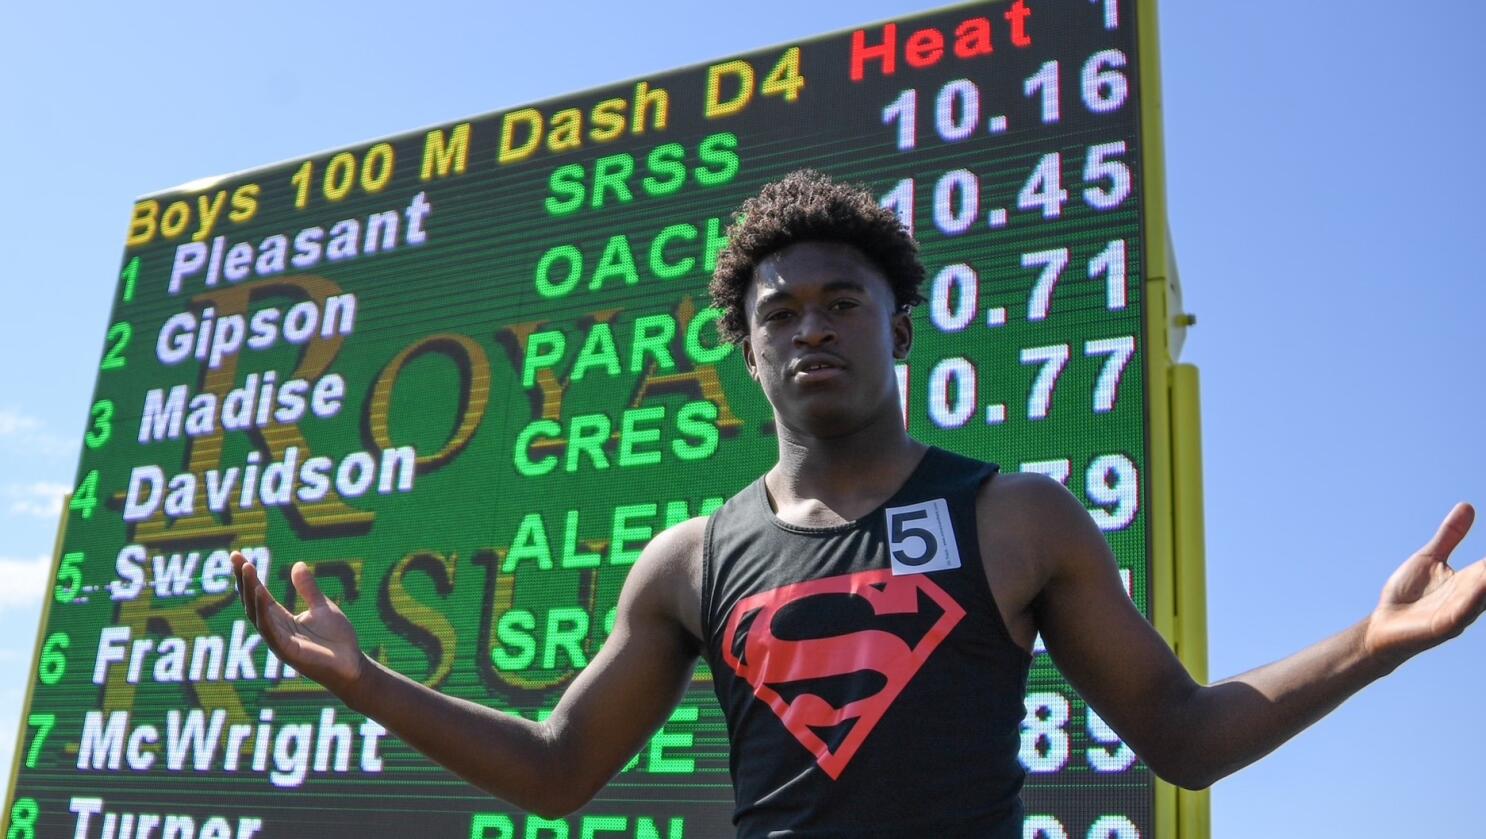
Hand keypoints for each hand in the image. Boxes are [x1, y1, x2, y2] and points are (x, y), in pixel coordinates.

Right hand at [232, 552, 364, 695]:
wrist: (352, 665)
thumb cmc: (337, 640)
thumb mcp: (322, 607)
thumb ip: (308, 589)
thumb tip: (298, 564)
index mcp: (281, 619)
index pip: (259, 595)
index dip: (248, 577)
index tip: (236, 555)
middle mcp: (275, 630)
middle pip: (252, 602)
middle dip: (242, 580)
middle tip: (234, 556)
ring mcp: (279, 641)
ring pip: (257, 614)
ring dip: (250, 591)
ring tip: (246, 568)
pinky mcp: (287, 651)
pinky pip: (270, 629)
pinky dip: (263, 611)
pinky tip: (260, 593)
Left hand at [1365, 503, 1485, 666]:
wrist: (1381, 627)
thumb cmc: (1407, 595)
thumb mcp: (1430, 558)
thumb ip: (1451, 536)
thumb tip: (1468, 506)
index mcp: (1472, 580)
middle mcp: (1473, 596)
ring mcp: (1461, 611)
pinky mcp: (1444, 625)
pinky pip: (1464, 611)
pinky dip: (1475, 598)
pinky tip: (1482, 583)